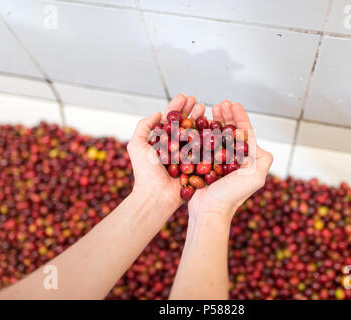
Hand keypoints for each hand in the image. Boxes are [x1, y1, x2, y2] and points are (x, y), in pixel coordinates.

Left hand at [127, 94, 204, 212]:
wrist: (155, 196)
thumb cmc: (145, 172)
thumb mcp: (137, 145)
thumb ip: (144, 126)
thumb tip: (158, 113)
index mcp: (161, 141)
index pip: (170, 120)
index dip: (177, 107)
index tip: (184, 96)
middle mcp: (174, 147)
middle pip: (185, 124)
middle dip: (191, 112)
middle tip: (198, 101)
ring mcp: (186, 156)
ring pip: (195, 134)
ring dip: (201, 121)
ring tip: (206, 110)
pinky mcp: (195, 166)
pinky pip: (204, 150)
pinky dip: (209, 138)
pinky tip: (213, 128)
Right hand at [188, 100, 272, 222]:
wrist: (210, 211)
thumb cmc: (232, 196)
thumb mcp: (256, 177)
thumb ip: (264, 159)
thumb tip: (261, 146)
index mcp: (248, 161)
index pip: (245, 133)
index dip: (240, 117)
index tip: (233, 104)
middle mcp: (235, 160)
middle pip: (231, 132)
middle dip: (227, 116)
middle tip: (221, 103)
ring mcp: (219, 162)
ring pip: (218, 136)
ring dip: (215, 121)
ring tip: (211, 109)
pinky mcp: (205, 165)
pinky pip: (205, 145)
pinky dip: (203, 133)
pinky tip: (200, 123)